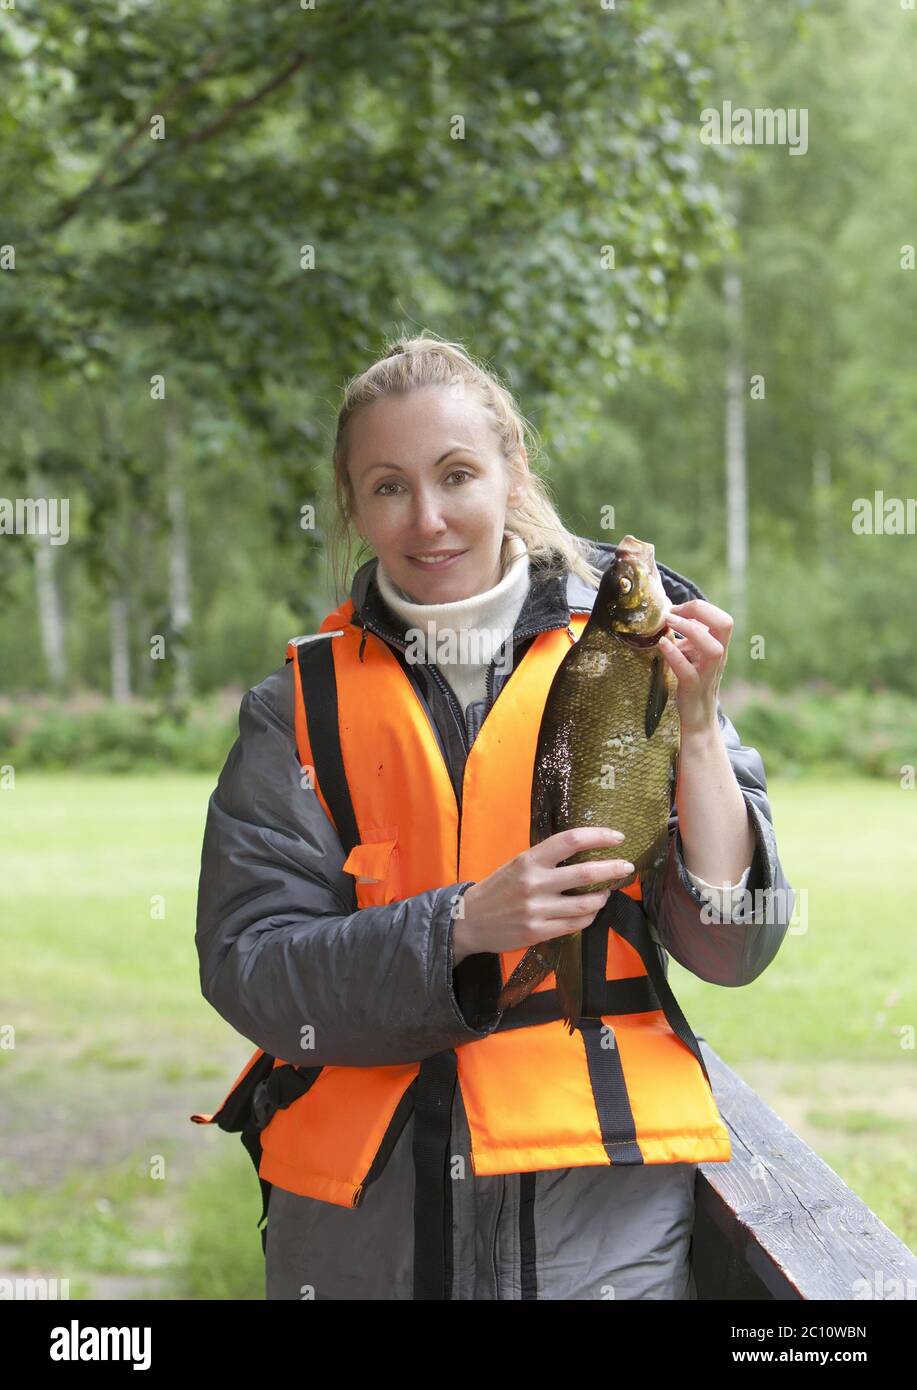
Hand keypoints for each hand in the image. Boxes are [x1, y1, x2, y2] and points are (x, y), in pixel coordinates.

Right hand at [452, 828, 634, 965]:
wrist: (469, 921)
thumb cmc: (498, 888)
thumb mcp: (517, 864)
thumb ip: (546, 860)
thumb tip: (585, 852)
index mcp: (529, 860)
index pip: (570, 841)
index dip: (598, 837)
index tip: (617, 837)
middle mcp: (534, 883)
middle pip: (586, 873)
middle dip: (613, 869)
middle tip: (627, 867)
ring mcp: (537, 910)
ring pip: (586, 904)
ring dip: (603, 897)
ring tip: (607, 892)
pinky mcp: (538, 932)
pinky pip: (575, 924)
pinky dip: (589, 917)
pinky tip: (590, 911)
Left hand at [658, 599, 732, 734]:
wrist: (697, 718)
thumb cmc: (692, 682)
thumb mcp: (692, 655)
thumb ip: (687, 638)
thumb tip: (672, 615)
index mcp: (718, 646)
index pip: (721, 618)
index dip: (700, 607)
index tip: (675, 609)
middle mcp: (718, 658)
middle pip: (725, 625)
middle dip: (699, 610)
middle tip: (673, 612)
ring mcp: (707, 673)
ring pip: (713, 648)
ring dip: (690, 630)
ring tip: (668, 623)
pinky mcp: (693, 688)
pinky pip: (687, 670)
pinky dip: (674, 654)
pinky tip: (661, 644)